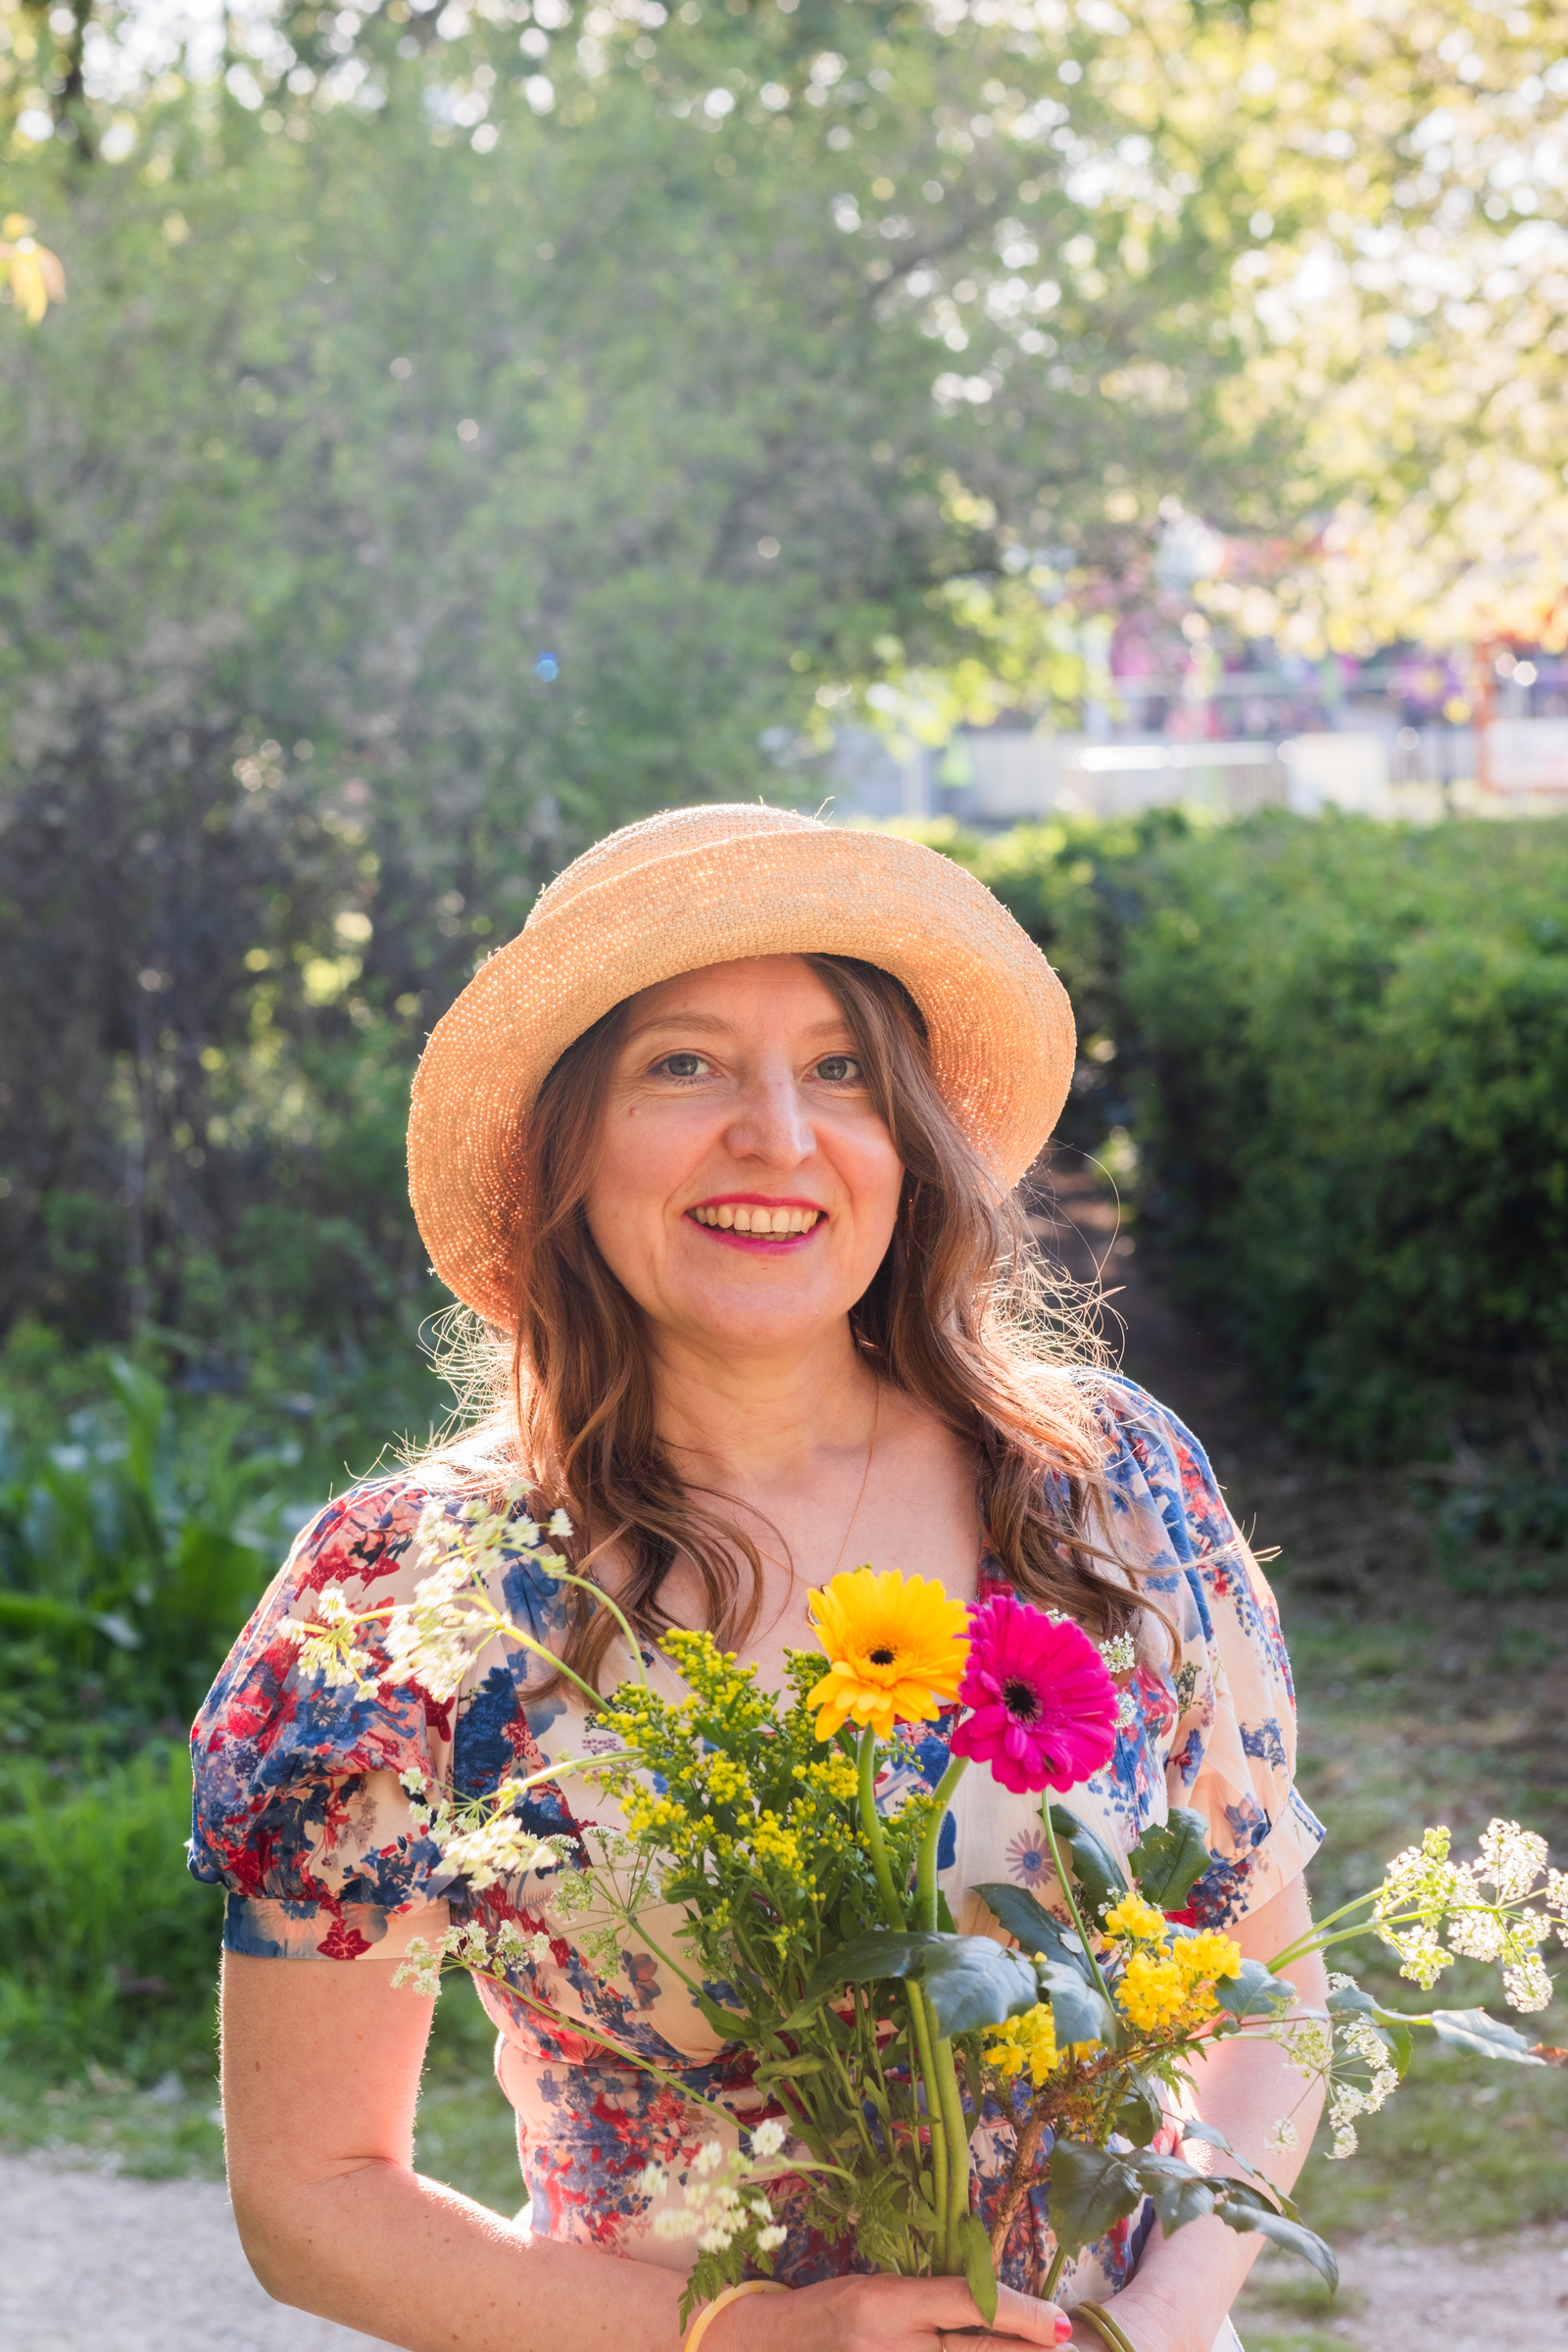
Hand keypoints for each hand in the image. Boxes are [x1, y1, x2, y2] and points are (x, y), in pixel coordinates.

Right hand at [707, 2273, 1072, 2351]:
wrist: (769, 2350)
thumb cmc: (828, 2311)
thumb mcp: (878, 2290)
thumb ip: (933, 2302)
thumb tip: (1002, 2312)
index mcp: (884, 2303)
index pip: (967, 2303)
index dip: (1021, 2315)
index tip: (1063, 2324)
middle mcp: (888, 2347)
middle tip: (1070, 2351)